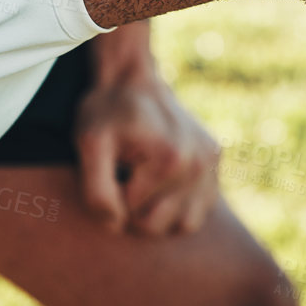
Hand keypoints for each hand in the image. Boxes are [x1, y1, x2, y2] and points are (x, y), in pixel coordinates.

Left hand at [74, 68, 221, 236]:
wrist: (133, 79)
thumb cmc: (107, 112)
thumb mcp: (88, 144)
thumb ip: (96, 191)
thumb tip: (116, 225)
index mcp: (170, 161)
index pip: (128, 214)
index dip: (110, 195)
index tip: (109, 165)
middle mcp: (199, 165)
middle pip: (155, 226)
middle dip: (132, 207)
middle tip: (124, 172)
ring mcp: (212, 165)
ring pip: (181, 225)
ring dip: (157, 212)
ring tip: (143, 181)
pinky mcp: (217, 164)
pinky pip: (198, 212)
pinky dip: (180, 207)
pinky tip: (162, 183)